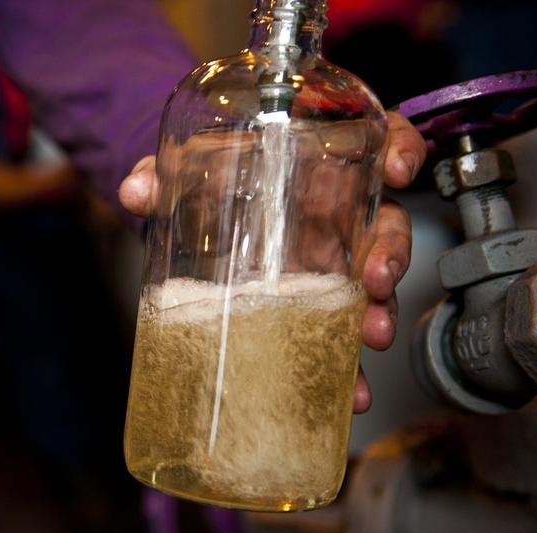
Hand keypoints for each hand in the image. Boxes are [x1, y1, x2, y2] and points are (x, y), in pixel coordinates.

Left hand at [118, 112, 426, 413]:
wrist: (193, 215)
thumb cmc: (206, 180)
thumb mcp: (187, 172)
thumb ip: (162, 173)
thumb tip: (136, 188)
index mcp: (314, 165)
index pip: (376, 141)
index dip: (401, 147)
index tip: (399, 171)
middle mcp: (333, 212)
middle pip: (385, 223)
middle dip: (391, 253)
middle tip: (377, 280)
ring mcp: (329, 260)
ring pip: (373, 282)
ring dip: (378, 311)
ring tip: (367, 337)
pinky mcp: (314, 303)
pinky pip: (341, 329)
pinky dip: (346, 361)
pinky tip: (346, 387)